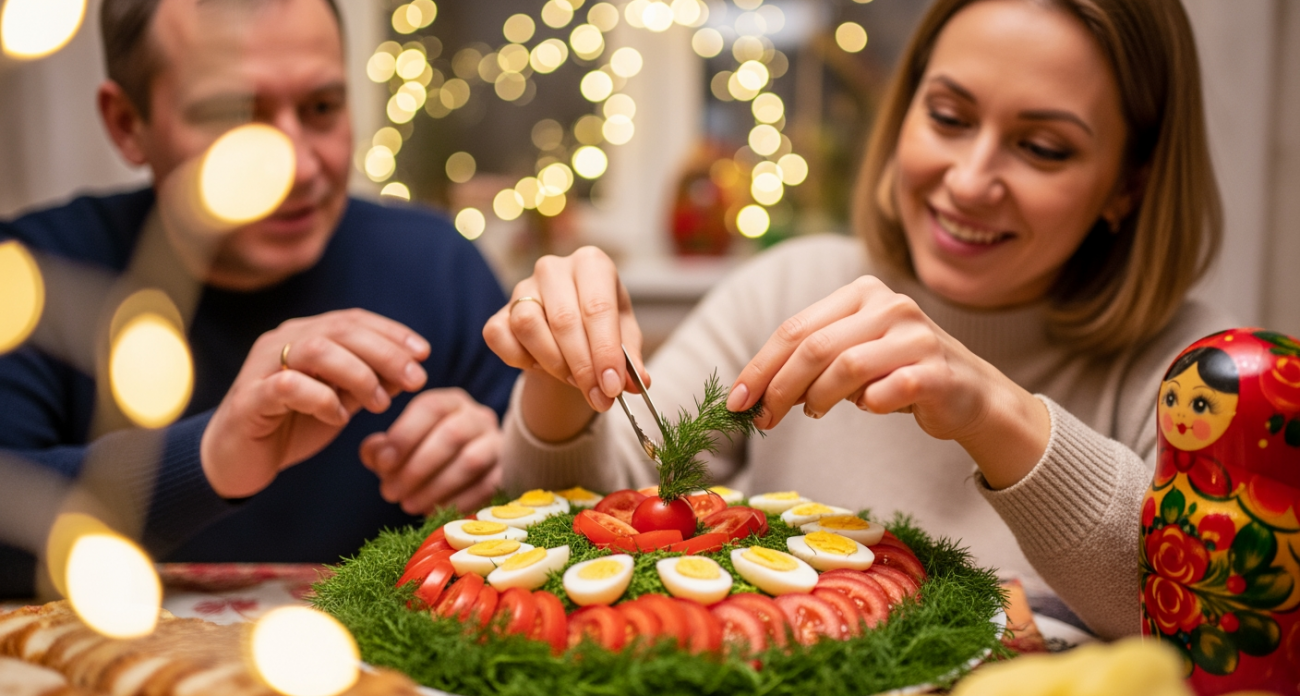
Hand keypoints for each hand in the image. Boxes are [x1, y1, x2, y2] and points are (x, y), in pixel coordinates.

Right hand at [200, 309, 429, 497]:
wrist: (236, 460)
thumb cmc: (291, 425)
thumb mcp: (340, 400)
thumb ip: (369, 382)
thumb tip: (410, 370)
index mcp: (304, 335)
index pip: (353, 320)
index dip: (391, 332)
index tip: (424, 352)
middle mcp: (281, 341)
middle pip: (340, 330)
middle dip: (385, 353)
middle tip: (415, 380)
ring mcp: (262, 367)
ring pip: (316, 350)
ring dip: (358, 374)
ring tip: (379, 403)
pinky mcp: (250, 399)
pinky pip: (287, 387)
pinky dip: (321, 399)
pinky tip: (338, 417)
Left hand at [359, 388, 501, 515]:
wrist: (461, 468)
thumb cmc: (422, 453)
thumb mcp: (399, 444)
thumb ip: (380, 449)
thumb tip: (378, 456)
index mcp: (450, 402)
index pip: (431, 407)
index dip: (404, 435)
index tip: (382, 465)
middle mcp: (478, 417)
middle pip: (452, 435)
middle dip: (416, 468)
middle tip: (391, 493)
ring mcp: (496, 444)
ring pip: (470, 462)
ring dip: (435, 487)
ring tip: (408, 505)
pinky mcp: (505, 472)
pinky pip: (485, 487)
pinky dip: (457, 502)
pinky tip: (433, 511)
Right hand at [482, 246, 648, 441]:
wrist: (571, 329)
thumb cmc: (601, 327)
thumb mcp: (625, 339)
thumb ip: (631, 360)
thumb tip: (638, 383)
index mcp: (592, 264)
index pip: (598, 307)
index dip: (605, 351)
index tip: (613, 387)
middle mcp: (554, 268)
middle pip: (563, 320)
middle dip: (583, 367)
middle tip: (599, 397)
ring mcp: (522, 287)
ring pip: (528, 326)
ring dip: (554, 363)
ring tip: (575, 380)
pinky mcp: (500, 311)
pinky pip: (500, 337)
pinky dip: (519, 359)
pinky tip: (541, 366)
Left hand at [725, 276, 1048, 487]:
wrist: (970, 394)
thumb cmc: (898, 374)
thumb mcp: (850, 358)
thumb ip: (809, 364)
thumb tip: (754, 393)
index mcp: (861, 293)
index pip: (795, 328)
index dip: (760, 366)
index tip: (736, 401)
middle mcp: (890, 305)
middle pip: (813, 347)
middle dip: (778, 387)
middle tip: (764, 419)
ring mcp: (916, 335)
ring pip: (845, 367)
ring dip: (818, 399)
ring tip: (814, 413)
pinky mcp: (937, 370)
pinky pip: (887, 391)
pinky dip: (868, 405)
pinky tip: (870, 407)